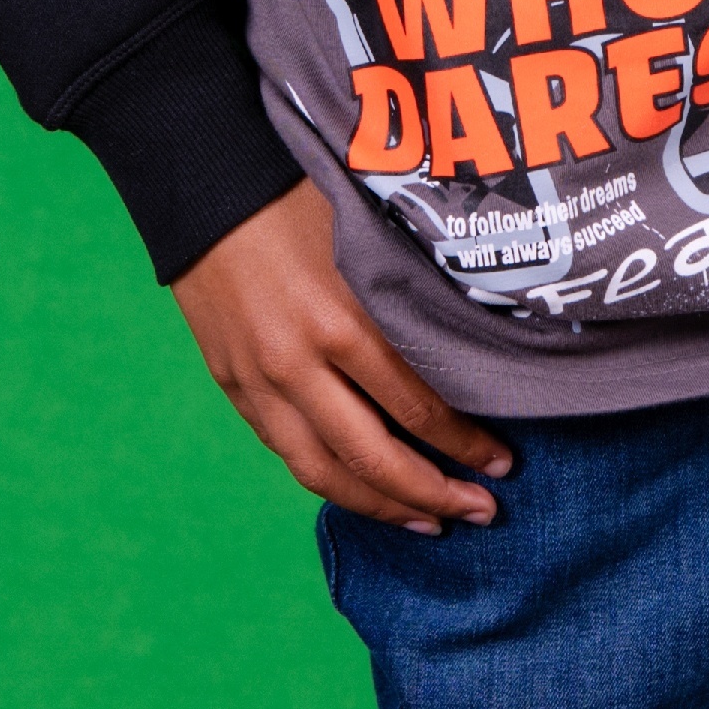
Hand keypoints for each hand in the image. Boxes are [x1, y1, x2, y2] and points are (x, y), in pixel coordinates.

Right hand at [172, 178, 513, 533]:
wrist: (206, 186)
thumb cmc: (299, 197)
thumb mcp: (368, 237)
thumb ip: (410, 298)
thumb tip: (474, 350)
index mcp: (342, 320)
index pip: (418, 407)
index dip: (465, 444)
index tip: (502, 461)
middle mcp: (298, 364)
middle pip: (376, 458)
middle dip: (436, 492)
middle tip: (483, 509)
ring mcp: (260, 383)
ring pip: (325, 474)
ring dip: (383, 507)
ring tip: (429, 522)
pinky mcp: (234, 388)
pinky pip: (288, 454)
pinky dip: (331, 482)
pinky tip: (364, 491)